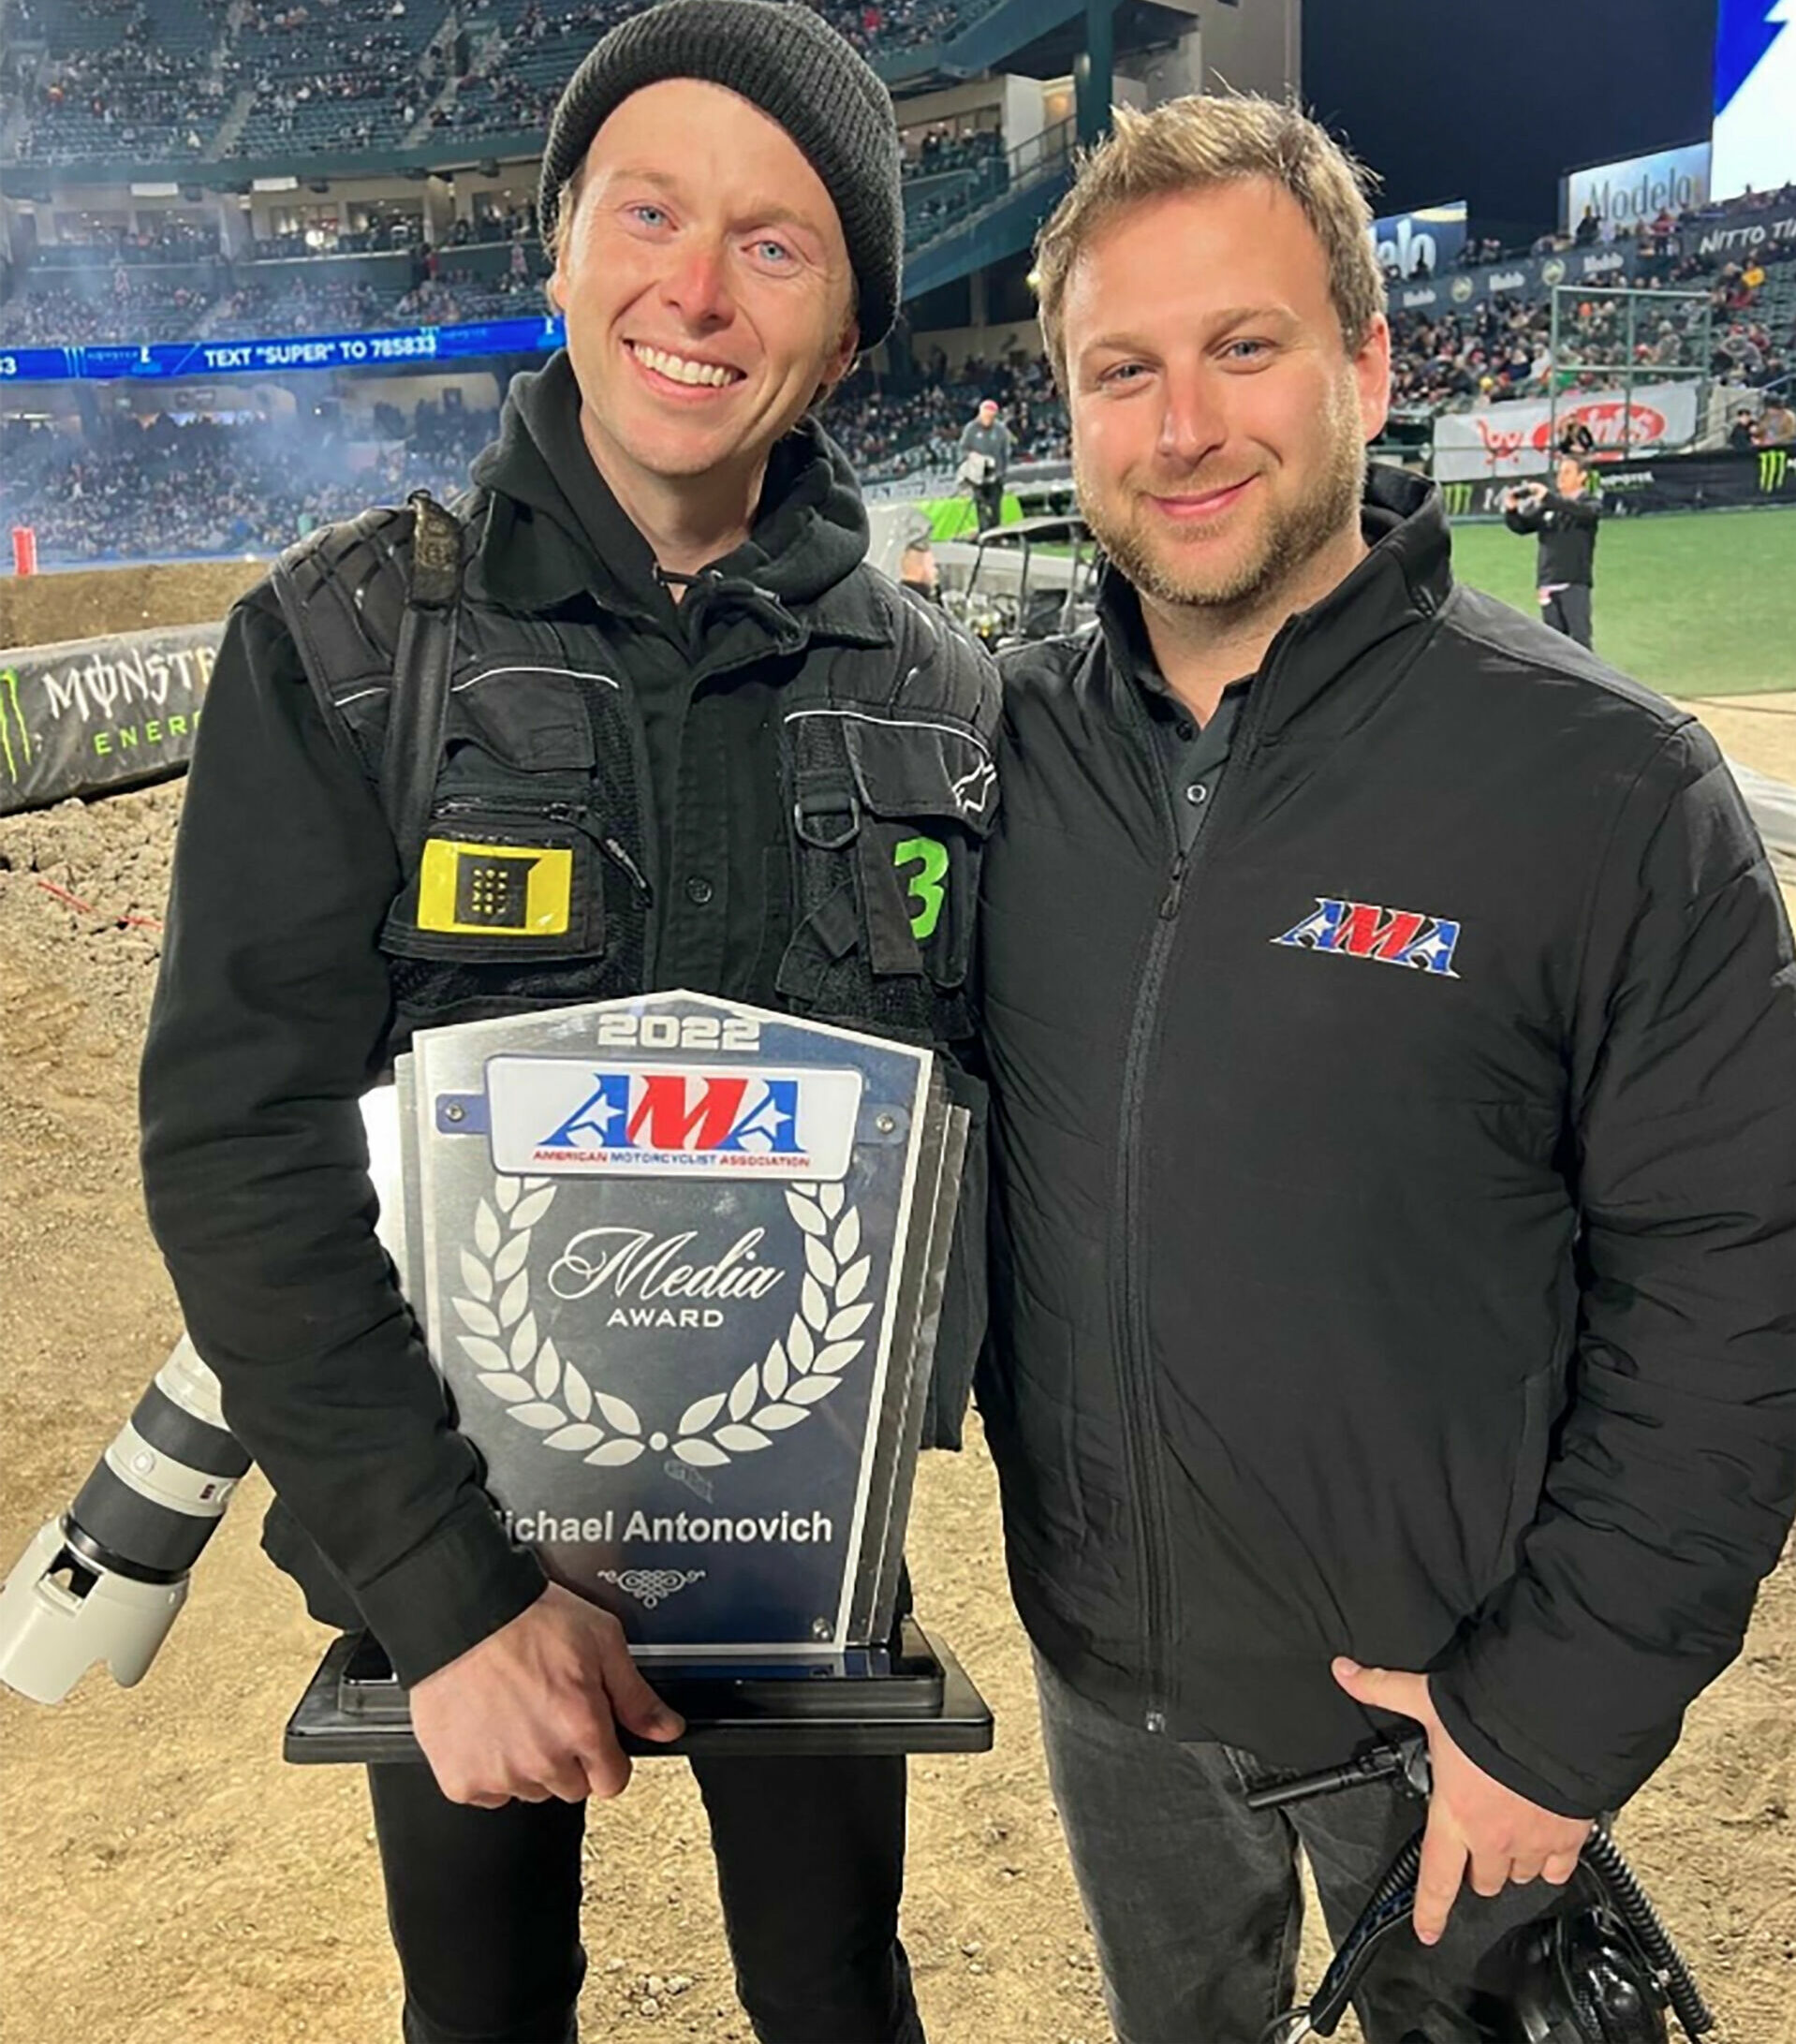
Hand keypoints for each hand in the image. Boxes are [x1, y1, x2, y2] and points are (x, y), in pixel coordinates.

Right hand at [409, 1582, 683, 1807]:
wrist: (462, 1614)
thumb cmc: (527, 1619)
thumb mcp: (601, 1640)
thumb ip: (636, 1694)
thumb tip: (666, 1728)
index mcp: (581, 1727)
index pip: (612, 1781)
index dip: (607, 1757)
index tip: (594, 1737)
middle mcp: (542, 1759)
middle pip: (571, 1786)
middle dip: (568, 1757)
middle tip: (550, 1712)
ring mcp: (499, 1773)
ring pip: (529, 1790)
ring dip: (528, 1763)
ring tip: (515, 1713)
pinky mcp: (461, 1779)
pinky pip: (487, 1792)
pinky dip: (488, 1766)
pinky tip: (487, 1727)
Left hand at [1332, 1658, 1591, 1944]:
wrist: (1553, 1719)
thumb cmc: (1489, 1717)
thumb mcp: (1427, 1699)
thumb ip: (1383, 1688)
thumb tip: (1343, 1672)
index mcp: (1454, 1816)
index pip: (1436, 1878)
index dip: (1429, 1910)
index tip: (1427, 1931)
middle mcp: (1493, 1840)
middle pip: (1483, 1880)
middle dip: (1476, 1867)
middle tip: (1474, 1844)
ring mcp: (1533, 1843)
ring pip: (1520, 1875)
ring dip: (1511, 1861)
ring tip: (1507, 1837)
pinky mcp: (1569, 1837)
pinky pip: (1559, 1868)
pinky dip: (1552, 1861)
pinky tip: (1546, 1846)